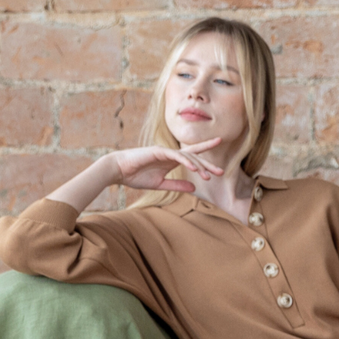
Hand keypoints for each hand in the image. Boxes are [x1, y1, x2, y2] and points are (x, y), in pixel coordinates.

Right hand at [108, 139, 223, 193]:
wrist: (117, 170)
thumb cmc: (135, 176)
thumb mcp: (160, 184)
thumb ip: (177, 185)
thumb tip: (194, 187)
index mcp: (171, 160)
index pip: (192, 157)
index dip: (206, 158)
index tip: (219, 165)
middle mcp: (170, 154)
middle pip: (194, 156)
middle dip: (208, 164)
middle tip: (221, 172)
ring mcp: (164, 151)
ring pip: (187, 156)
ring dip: (198, 165)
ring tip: (208, 176)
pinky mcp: (158, 151)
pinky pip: (175, 155)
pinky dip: (185, 160)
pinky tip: (194, 168)